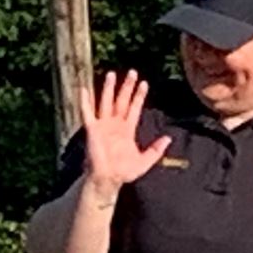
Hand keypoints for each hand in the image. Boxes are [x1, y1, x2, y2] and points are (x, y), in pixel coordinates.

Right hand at [77, 69, 163, 195]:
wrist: (108, 180)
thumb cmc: (123, 173)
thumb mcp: (145, 161)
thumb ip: (156, 150)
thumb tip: (168, 138)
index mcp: (127, 130)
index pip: (134, 108)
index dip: (139, 96)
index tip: (144, 83)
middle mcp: (115, 124)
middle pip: (122, 100)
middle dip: (127, 86)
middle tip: (132, 72)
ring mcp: (103, 126)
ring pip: (106, 102)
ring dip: (109, 89)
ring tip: (112, 74)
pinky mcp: (93, 129)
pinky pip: (88, 113)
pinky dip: (85, 101)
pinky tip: (84, 89)